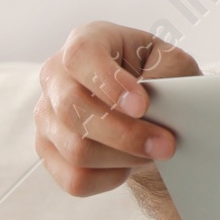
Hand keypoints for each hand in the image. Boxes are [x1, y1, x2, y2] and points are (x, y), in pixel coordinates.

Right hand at [35, 22, 199, 199]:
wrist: (149, 108)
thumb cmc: (159, 76)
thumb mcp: (173, 62)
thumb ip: (169, 72)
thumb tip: (157, 99)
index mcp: (86, 41)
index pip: (82, 55)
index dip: (108, 82)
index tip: (142, 105)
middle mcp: (56, 76)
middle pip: (74, 109)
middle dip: (126, 133)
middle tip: (167, 145)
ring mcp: (47, 116)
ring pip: (76, 149)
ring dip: (124, 157)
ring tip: (153, 152)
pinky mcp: (48, 151)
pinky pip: (74, 178)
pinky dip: (109, 179)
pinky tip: (129, 165)